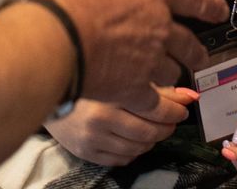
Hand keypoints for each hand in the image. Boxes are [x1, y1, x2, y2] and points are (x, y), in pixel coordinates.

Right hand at [25, 0, 227, 107]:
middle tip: (201, 55)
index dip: (210, 3)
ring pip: (172, 70)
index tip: (220, 10)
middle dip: (196, 48)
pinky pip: (153, 101)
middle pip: (188, 40)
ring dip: (176, 72)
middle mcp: (159, 27)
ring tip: (177, 78)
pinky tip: (158, 107)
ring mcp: (147, 61)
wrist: (53, 39)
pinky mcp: (130, 89)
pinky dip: (158, 104)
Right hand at [45, 86, 196, 166]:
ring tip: (153, 127)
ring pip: (139, 148)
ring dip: (152, 139)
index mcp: (111, 93)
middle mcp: (101, 119)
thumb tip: (190, 95)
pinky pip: (123, 159)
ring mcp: (94, 139)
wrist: (47, 92)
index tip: (183, 108)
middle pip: (150, 132)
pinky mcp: (87, 153)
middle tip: (171, 119)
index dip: (175, 111)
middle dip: (167, 126)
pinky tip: (134, 138)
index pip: (155, 109)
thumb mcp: (123, 76)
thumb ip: (157, 87)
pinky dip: (135, 150)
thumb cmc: (89, 80)